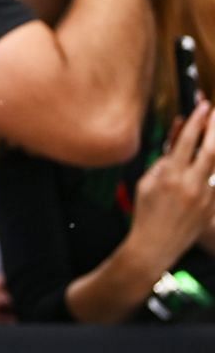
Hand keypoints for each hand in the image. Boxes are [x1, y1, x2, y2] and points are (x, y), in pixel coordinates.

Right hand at [125, 100, 214, 276]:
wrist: (155, 245)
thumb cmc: (145, 213)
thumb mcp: (146, 182)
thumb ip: (162, 161)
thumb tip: (176, 142)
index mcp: (170, 175)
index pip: (187, 141)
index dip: (196, 121)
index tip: (202, 106)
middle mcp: (190, 184)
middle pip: (210, 149)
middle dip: (214, 127)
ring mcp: (205, 196)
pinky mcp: (212, 207)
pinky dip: (211, 173)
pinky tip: (205, 168)